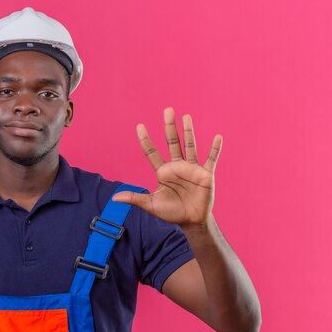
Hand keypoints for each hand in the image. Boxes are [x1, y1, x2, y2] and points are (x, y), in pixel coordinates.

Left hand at [112, 107, 221, 226]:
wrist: (191, 222)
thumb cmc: (171, 212)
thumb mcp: (151, 205)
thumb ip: (135, 199)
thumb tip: (114, 198)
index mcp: (163, 172)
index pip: (152, 152)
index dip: (145, 140)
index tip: (139, 126)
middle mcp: (177, 166)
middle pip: (172, 142)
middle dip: (169, 127)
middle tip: (167, 110)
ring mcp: (192, 168)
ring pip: (190, 146)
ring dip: (188, 132)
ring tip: (186, 116)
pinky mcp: (205, 174)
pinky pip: (211, 159)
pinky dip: (215, 149)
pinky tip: (217, 137)